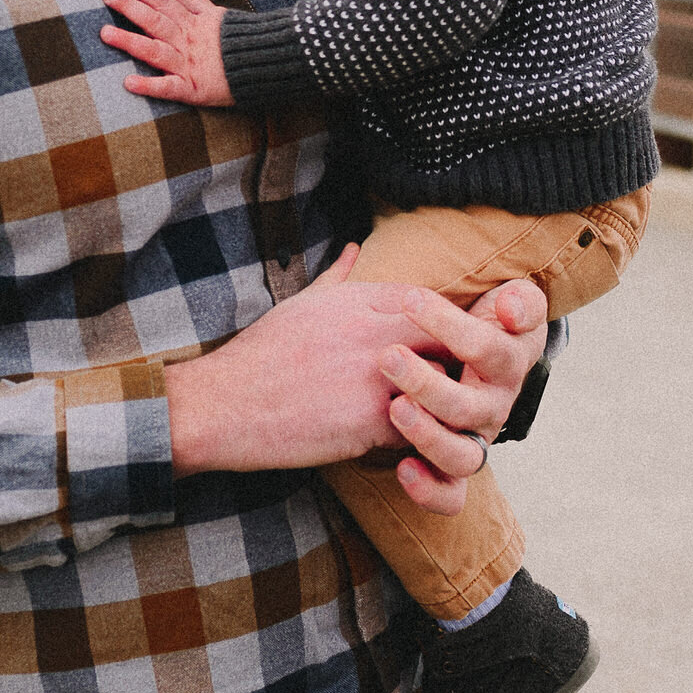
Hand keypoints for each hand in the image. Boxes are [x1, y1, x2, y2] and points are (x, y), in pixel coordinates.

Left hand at [101, 0, 233, 105]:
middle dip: (130, 8)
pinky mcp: (192, 88)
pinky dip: (149, 86)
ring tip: (105, 34)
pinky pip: (169, 88)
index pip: (163, 3)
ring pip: (155, 51)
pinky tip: (128, 83)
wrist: (265, 64)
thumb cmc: (240, 40)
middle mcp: (186, 41)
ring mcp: (188, 64)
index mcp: (192, 23)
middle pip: (155, 21)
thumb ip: (191, 0)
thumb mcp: (216, 14)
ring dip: (130, 42)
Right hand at [166, 255, 546, 500]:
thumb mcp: (301, 303)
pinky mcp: (370, 420)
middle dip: (463, 358)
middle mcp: (376, 331)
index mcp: (362, 299)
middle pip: (451, 336)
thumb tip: (354, 248)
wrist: (224, 405)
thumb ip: (337, 277)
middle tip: (468, 382)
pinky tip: (412, 445)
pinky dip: (422, 437)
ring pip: (444, 384)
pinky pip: (422, 428)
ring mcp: (377, 376)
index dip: (449, 322)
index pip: (432, 301)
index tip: (454, 342)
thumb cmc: (261, 355)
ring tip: (447, 416)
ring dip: (448, 402)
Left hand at [381, 277, 547, 514]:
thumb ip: (522, 301)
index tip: (409, 300)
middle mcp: (495, 406)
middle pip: (468, 407)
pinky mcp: (457, 467)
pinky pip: (452, 495)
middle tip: (388, 357)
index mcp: (509, 363)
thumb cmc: (491, 320)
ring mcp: (477, 439)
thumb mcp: (514, 302)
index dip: (450, 326)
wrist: (486, 352)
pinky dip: (430, 490)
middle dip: (425, 384)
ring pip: (462, 456)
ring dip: (427, 436)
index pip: (487, 348)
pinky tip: (403, 468)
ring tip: (395, 410)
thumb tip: (510, 309)